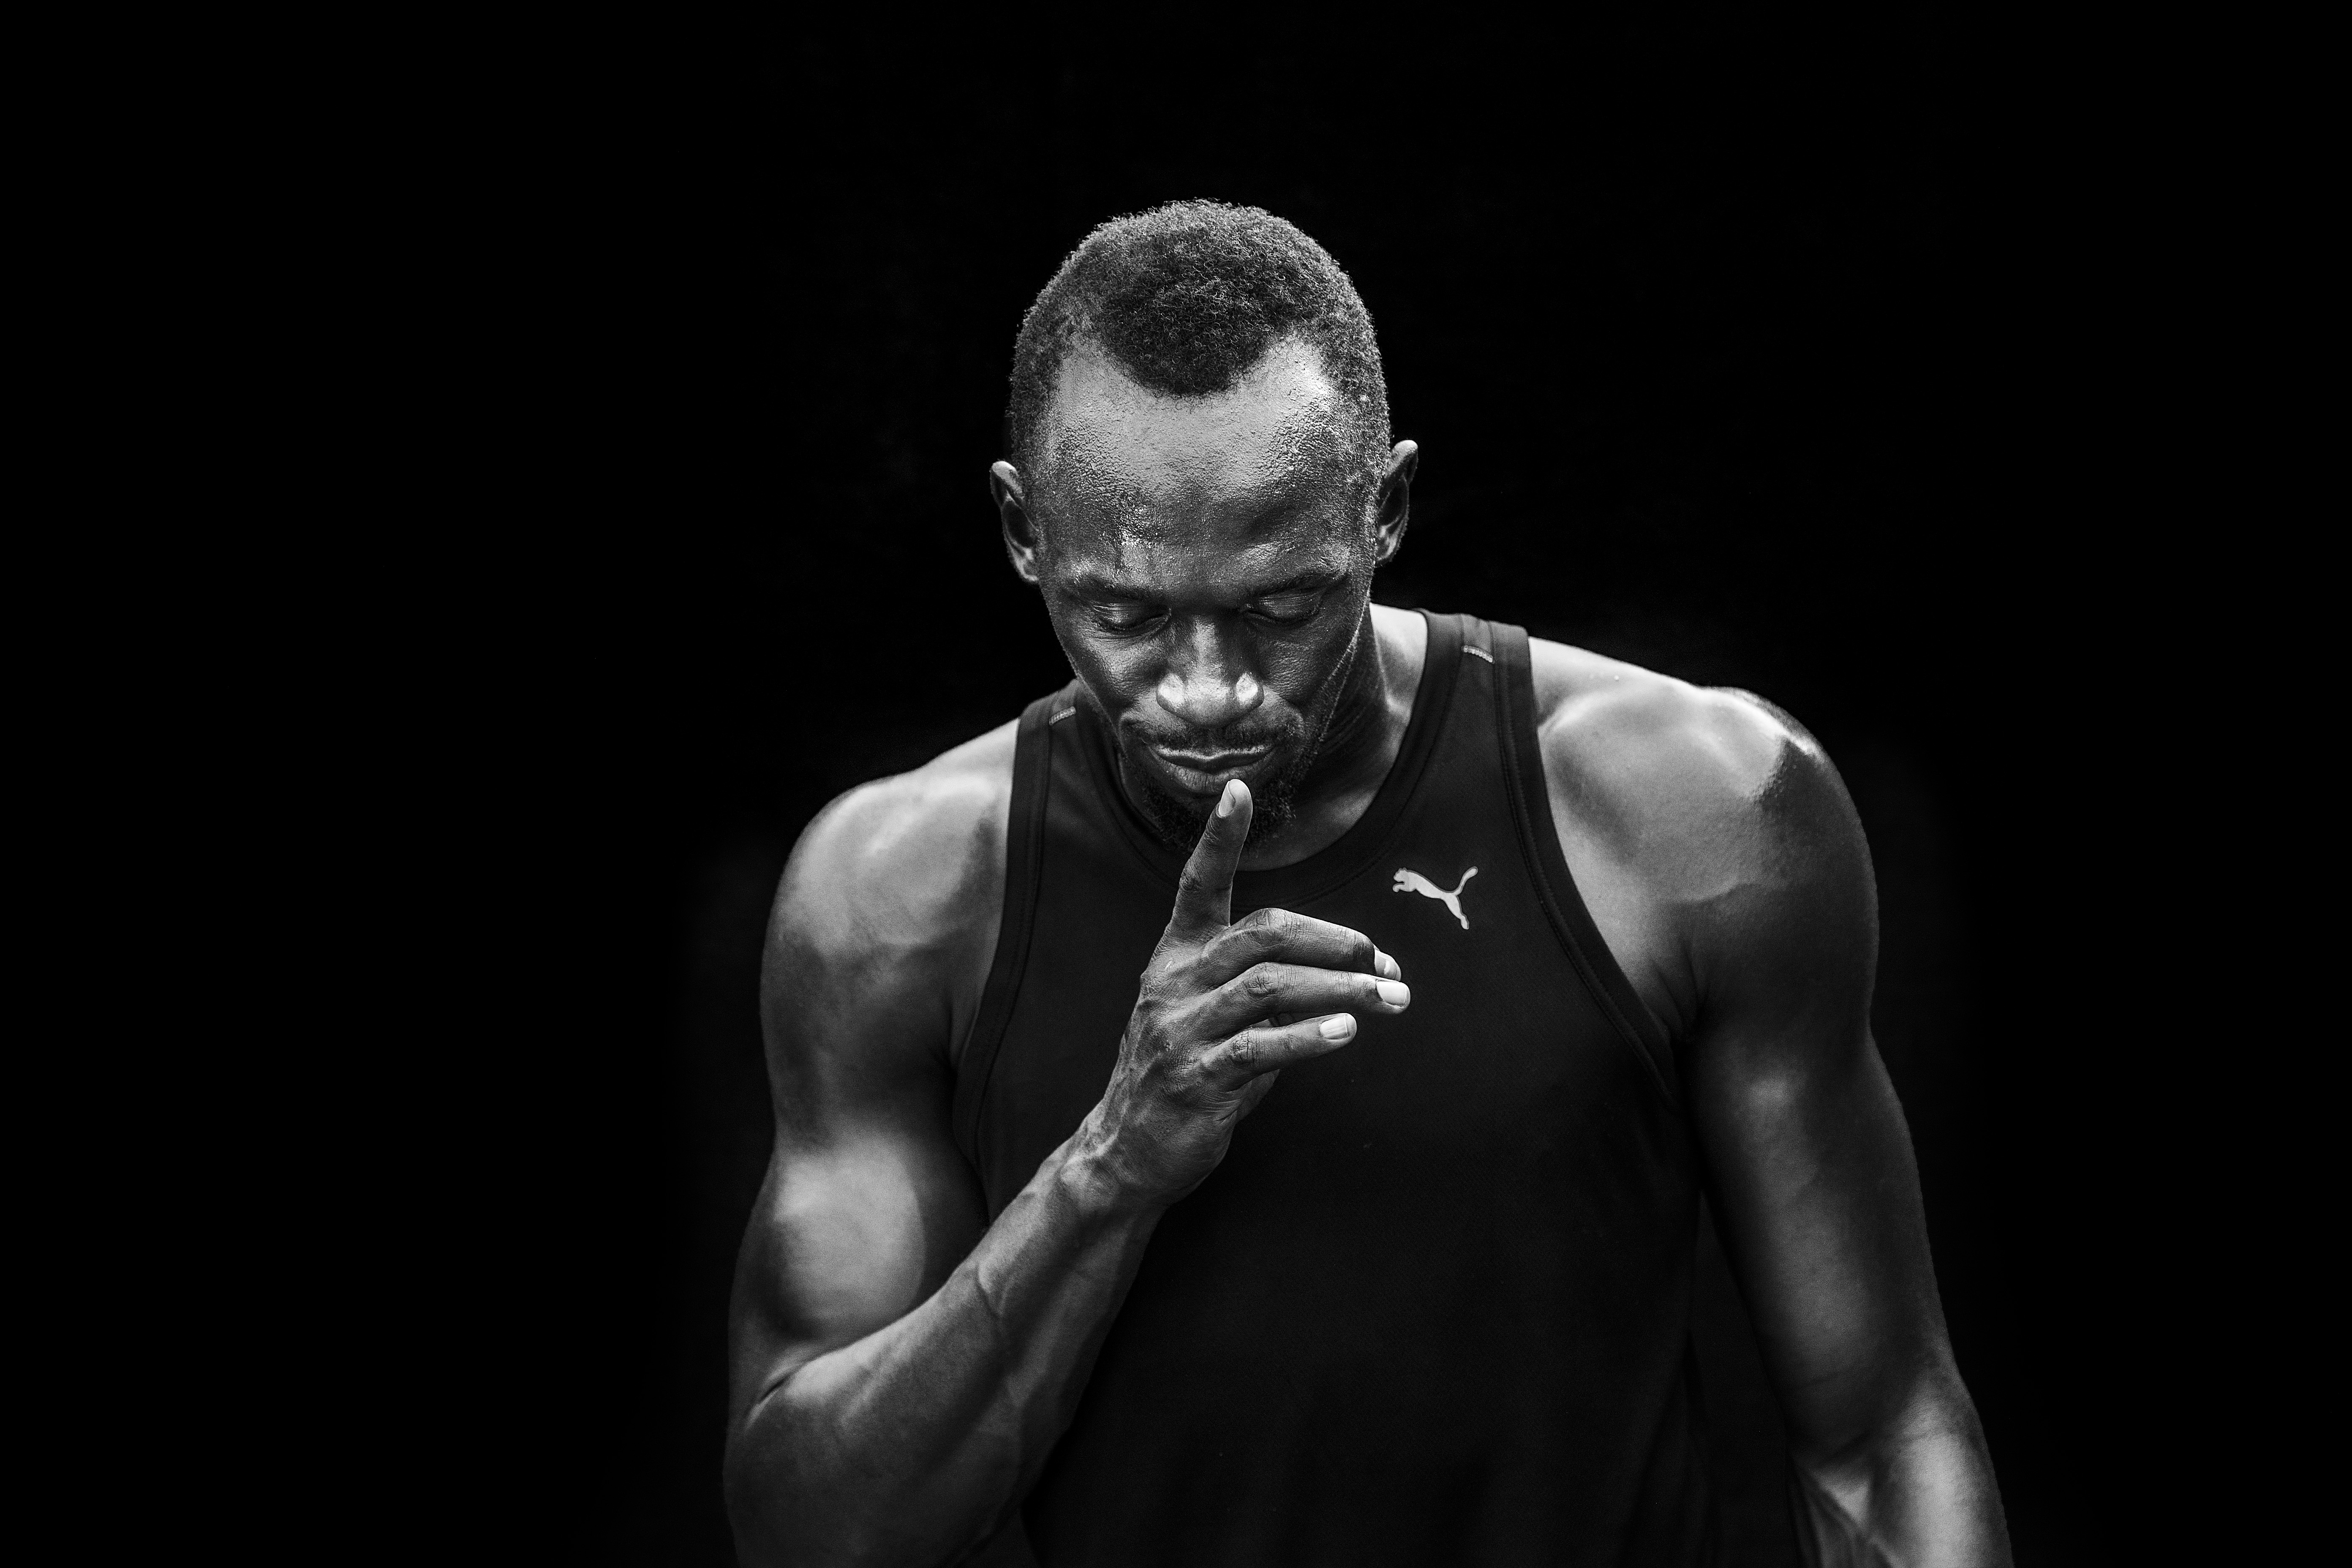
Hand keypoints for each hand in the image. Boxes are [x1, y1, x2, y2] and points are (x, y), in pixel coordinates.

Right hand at [1078, 779, 1410, 1205]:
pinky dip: (1309, 1035)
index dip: (1218, 837)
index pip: (1198, 885)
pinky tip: (1346, 1031)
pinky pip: (1259, 1047)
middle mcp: (1174, 983)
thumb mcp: (1218, 1017)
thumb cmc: (1188, 1073)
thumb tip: (1348, 972)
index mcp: (1176, 956)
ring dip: (1340, 988)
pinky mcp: (1195, 1080)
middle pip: (1261, 933)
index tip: (1237, 789)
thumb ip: (1267, 988)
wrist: (1127, 1150)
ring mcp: (1180, 1031)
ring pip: (1269, 987)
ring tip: (1390, 996)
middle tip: (1384, 959)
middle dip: (1332, 938)